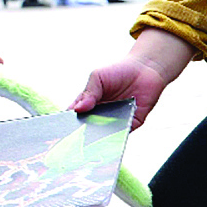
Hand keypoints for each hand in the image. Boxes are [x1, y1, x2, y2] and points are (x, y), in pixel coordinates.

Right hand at [70, 29, 190, 128]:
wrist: (146, 68)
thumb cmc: (119, 71)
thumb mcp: (97, 77)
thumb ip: (88, 93)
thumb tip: (78, 109)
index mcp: (89, 104)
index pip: (76, 116)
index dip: (68, 122)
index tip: (60, 128)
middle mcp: (101, 115)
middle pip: (88, 128)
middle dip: (81, 133)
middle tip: (74, 136)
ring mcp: (116, 121)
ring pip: (104, 135)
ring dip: (98, 137)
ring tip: (90, 138)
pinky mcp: (131, 124)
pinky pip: (122, 134)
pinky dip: (117, 136)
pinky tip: (110, 135)